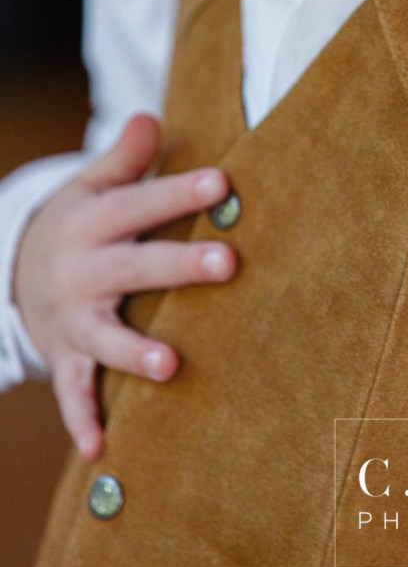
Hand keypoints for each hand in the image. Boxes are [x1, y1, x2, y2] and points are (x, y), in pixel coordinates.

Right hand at [12, 113, 235, 462]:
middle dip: (178, 266)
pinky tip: (101, 450)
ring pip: (104, 336)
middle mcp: (82, 270)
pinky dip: (83, 419)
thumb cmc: (80, 224)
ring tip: (170, 364)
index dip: (178, 192)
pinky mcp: (67, 357)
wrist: (13, 273)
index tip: (223, 183)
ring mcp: (73, 318)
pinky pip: (73, 392)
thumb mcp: (91, 187)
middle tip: (227, 262)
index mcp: (93, 222)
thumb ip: (124, 159)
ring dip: (134, 351)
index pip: (140, 204)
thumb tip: (149, 117)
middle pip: (133, 267)